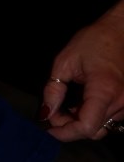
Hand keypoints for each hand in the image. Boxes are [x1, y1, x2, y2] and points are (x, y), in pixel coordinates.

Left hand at [41, 0, 123, 140]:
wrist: (121, 29)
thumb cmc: (94, 41)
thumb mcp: (64, 62)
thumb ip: (53, 90)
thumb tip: (45, 114)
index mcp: (105, 90)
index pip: (86, 127)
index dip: (64, 133)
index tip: (49, 128)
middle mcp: (121, 101)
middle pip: (91, 130)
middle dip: (68, 127)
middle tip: (55, 111)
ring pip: (100, 127)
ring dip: (80, 122)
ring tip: (68, 105)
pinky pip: (109, 120)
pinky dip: (92, 117)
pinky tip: (82, 103)